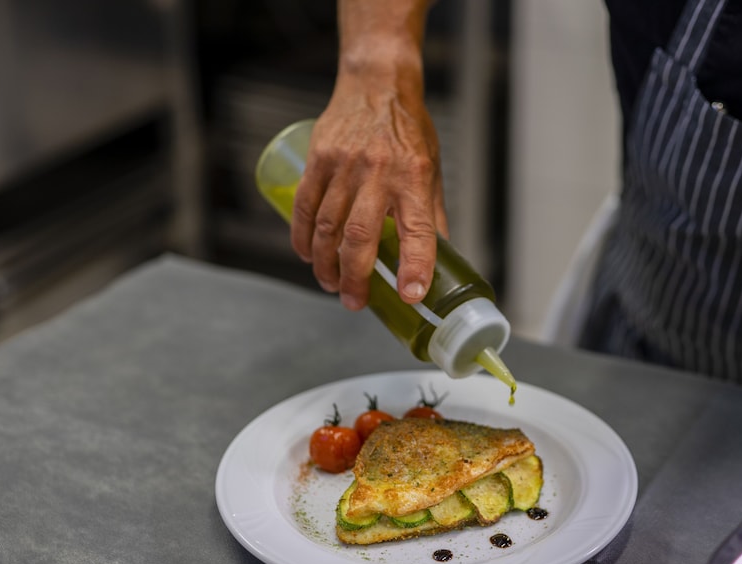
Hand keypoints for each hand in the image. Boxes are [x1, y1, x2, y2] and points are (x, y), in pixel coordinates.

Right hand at [289, 0, 444, 310]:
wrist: (377, 83)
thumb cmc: (409, 130)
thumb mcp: (433, 169)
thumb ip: (431, 216)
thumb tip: (439, 261)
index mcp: (415, 178)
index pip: (417, 230)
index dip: (414, 267)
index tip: (410, 295)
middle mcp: (380, 172)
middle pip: (360, 237)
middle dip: (356, 278)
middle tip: (354, 303)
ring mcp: (345, 165)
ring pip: (327, 227)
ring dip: (326, 264)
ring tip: (331, 284)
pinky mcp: (319, 158)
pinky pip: (304, 206)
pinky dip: (302, 237)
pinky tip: (306, 256)